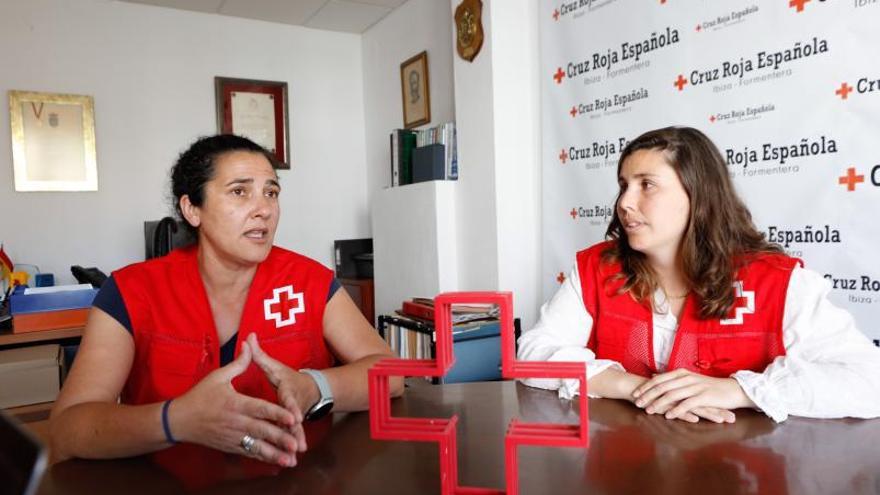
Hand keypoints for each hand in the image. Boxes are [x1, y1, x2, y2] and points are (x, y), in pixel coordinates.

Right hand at [171, 342, 301, 466]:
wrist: (178, 421)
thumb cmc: (199, 397)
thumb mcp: (217, 377)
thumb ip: (238, 363)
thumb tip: (250, 343)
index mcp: (235, 404)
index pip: (260, 409)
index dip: (277, 414)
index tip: (293, 418)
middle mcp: (235, 422)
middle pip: (262, 431)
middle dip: (280, 438)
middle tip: (297, 444)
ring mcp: (232, 436)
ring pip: (257, 447)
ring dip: (274, 454)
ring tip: (290, 461)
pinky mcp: (230, 446)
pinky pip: (249, 453)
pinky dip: (263, 458)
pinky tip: (276, 462)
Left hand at [246, 334, 315, 450]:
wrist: (312, 389)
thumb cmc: (289, 378)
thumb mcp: (275, 366)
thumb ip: (259, 355)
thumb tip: (248, 337)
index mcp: (288, 390)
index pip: (289, 398)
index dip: (291, 407)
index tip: (294, 415)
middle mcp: (294, 405)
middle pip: (294, 418)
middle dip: (295, 430)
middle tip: (296, 441)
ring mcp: (295, 417)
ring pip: (294, 430)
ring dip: (295, 441)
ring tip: (295, 453)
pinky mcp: (294, 426)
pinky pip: (292, 437)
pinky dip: (292, 446)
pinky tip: (291, 458)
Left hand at [631, 368, 754, 421]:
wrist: (732, 390)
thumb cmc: (709, 386)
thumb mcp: (689, 379)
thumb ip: (672, 379)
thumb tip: (655, 377)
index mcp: (681, 373)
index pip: (659, 379)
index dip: (646, 387)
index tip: (635, 394)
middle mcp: (687, 378)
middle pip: (662, 386)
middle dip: (648, 395)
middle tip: (637, 403)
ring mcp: (695, 387)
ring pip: (672, 395)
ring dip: (658, 403)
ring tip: (648, 410)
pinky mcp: (704, 397)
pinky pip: (687, 403)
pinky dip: (676, 410)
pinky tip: (668, 416)